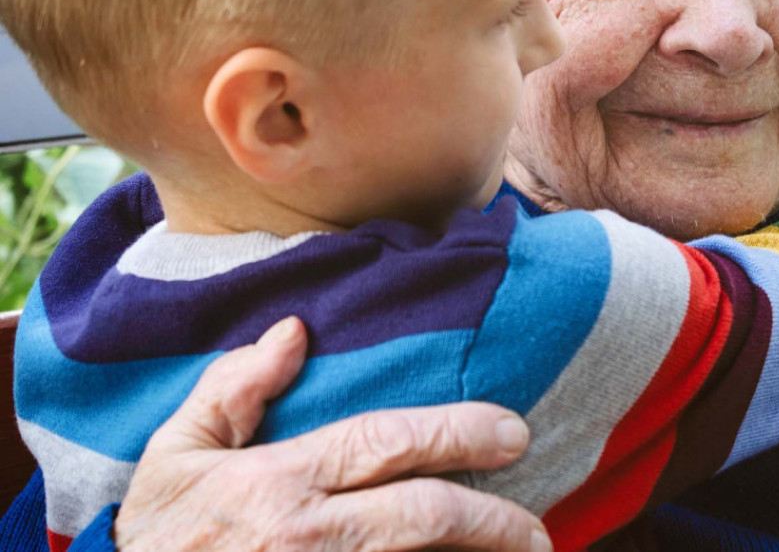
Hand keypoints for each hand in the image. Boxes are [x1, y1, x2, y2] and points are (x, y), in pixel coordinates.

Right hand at [115, 317, 550, 551]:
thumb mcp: (175, 457)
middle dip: (495, 521)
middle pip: (425, 517)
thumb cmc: (158, 544)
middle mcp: (309, 537)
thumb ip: (233, 390)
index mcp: (278, 483)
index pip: (387, 444)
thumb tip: (295, 331)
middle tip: (537, 529)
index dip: (460, 433)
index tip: (512, 432)